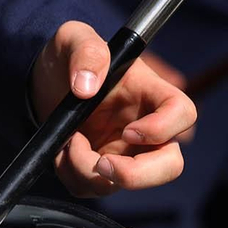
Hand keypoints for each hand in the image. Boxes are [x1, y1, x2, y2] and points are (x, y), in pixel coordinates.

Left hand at [30, 21, 197, 196]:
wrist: (45, 82)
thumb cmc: (69, 57)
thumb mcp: (73, 39)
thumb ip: (85, 50)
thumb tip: (86, 86)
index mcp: (150, 93)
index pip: (182, 114)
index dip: (163, 128)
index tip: (129, 129)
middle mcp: (144, 128)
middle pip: (169, 165)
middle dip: (136, 175)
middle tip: (102, 163)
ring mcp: (124, 152)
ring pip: (126, 184)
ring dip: (89, 171)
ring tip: (68, 142)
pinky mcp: (101, 170)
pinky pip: (93, 188)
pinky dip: (72, 175)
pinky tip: (62, 151)